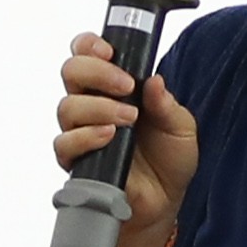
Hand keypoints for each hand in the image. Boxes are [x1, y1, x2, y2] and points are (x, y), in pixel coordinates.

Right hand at [53, 31, 198, 246]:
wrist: (165, 201)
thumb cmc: (169, 159)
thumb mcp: (181, 126)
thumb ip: (166, 103)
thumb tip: (153, 80)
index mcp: (114, 86)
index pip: (87, 53)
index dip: (90, 45)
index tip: (109, 50)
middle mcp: (92, 103)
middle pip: (71, 72)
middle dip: (96, 72)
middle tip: (125, 86)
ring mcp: (81, 131)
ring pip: (67, 106)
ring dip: (97, 107)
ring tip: (128, 118)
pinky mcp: (76, 160)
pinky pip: (64, 143)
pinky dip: (85, 136)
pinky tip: (109, 136)